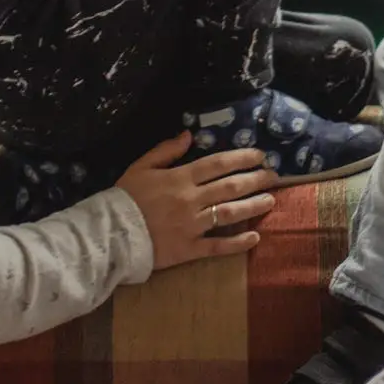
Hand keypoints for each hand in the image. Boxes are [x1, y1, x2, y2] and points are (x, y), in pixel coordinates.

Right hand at [115, 134, 278, 270]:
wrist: (110, 234)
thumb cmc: (124, 199)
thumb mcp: (140, 167)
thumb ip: (165, 150)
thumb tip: (188, 134)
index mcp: (180, 178)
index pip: (217, 164)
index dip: (241, 158)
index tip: (259, 156)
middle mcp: (191, 200)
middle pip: (230, 187)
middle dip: (255, 179)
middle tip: (274, 175)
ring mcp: (192, 226)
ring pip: (229, 213)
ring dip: (253, 205)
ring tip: (271, 200)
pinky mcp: (189, 250)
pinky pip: (218, 246)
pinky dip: (237, 243)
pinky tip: (255, 237)